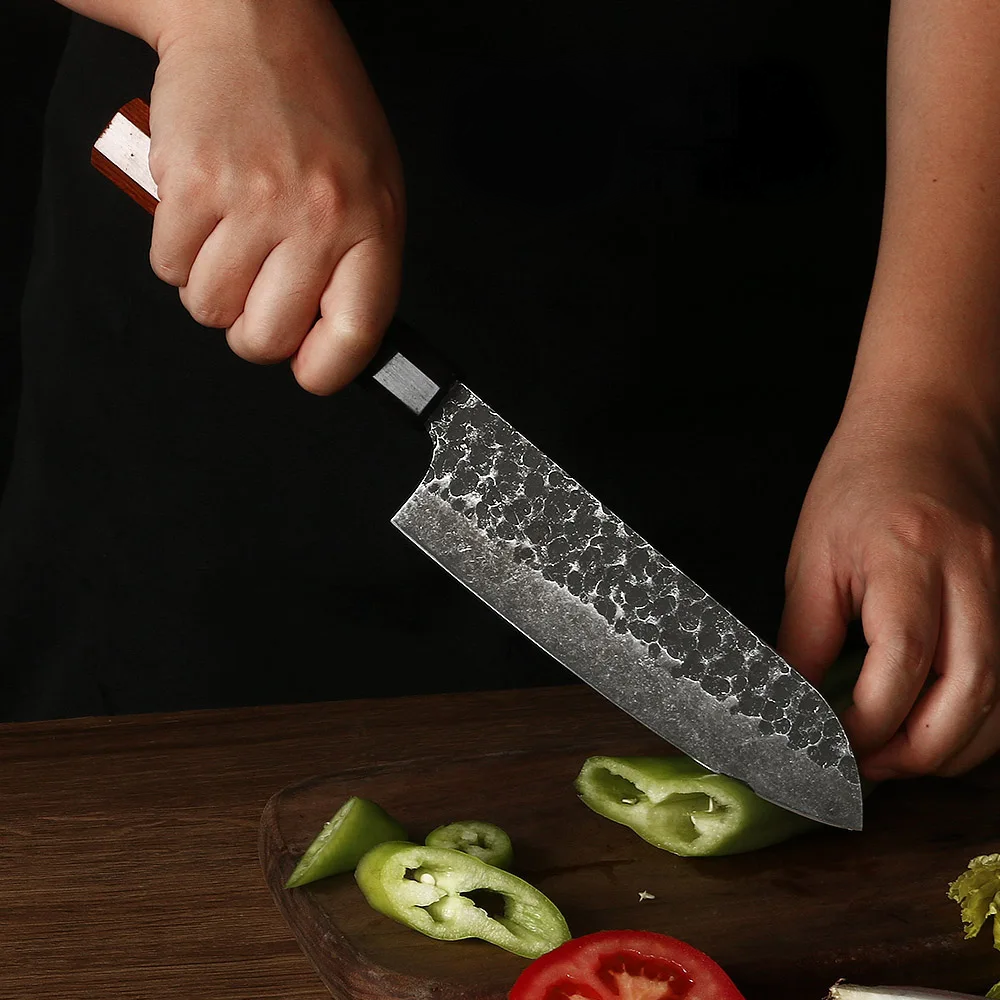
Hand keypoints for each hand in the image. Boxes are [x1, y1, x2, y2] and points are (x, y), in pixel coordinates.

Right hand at [143, 0, 403, 392]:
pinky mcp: (192, 184)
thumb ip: (358, 268)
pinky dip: (176, 252)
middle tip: (257, 288)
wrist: (255, 21)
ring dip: (211, 287)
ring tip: (231, 236)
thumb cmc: (319, 110)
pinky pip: (168, 268)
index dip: (324, 370)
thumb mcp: (373, 188)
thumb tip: (326, 344)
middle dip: (253, 329)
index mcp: (373, 224)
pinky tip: (202, 212)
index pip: (354, 336)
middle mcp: (318, 217)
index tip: (308, 368)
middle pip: (266, 338)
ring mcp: (253, 200)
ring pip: (208, 309)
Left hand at [777, 389, 999, 780]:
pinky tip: (930, 731)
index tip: (823, 749)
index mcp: (909, 555)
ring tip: (888, 758)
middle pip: (969, 695)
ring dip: (947, 747)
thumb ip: (803, 639)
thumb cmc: (857, 485)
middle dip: (915, 752)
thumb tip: (790, 710)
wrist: (925, 428)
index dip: (864, 725)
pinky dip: (974, 722)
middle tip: (859, 770)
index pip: (901, 665)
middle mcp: (972, 575)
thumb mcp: (812, 559)